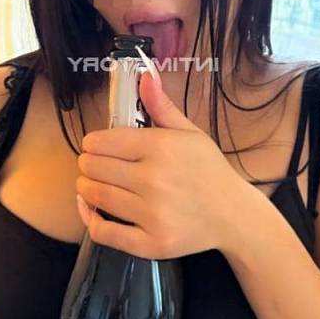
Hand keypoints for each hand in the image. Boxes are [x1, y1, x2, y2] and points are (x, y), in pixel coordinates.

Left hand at [76, 67, 255, 258]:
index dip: (93, 143)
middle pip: (94, 168)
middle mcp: (154, 179)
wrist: (234, 215)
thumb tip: (144, 76)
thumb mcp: (190, 133)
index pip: (102, 141)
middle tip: (93, 165)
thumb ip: (161, 107)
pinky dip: (89, 220)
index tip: (95, 146)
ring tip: (91, 184)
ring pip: (95, 196)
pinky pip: (104, 233)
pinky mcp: (151, 242)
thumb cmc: (209, 170)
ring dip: (86, 188)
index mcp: (161, 147)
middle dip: (88, 164)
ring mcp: (152, 213)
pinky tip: (90, 210)